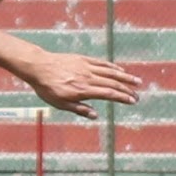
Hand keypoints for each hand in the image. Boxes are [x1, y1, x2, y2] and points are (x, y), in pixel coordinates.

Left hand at [22, 52, 141, 120]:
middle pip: (112, 84)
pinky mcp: (83, 59)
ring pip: (110, 72)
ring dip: (125, 77)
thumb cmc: (47, 88)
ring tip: (137, 82)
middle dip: (127, 90)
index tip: (132, 101)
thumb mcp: (59, 103)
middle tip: (138, 96)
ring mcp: (86, 67)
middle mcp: (88, 78)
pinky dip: (112, 67)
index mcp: (83, 90)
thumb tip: (95, 116)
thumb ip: (79, 109)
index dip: (122, 98)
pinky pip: (101, 63)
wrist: (37, 66)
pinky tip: (120, 70)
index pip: (109, 94)